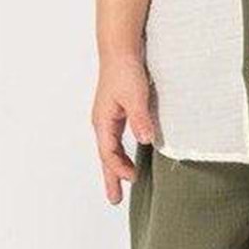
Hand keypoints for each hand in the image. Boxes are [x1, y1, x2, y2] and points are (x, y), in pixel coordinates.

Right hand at [93, 51, 156, 202]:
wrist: (120, 47)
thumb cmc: (125, 69)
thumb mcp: (135, 95)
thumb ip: (140, 119)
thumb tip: (145, 141)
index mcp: (103, 121)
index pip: (109, 154)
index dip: (119, 169)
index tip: (134, 179)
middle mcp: (103, 121)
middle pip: (106, 156)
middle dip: (110, 177)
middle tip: (114, 200)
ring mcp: (109, 116)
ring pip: (111, 148)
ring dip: (116, 166)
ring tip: (123, 181)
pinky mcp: (118, 110)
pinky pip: (117, 138)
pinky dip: (121, 151)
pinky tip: (130, 154)